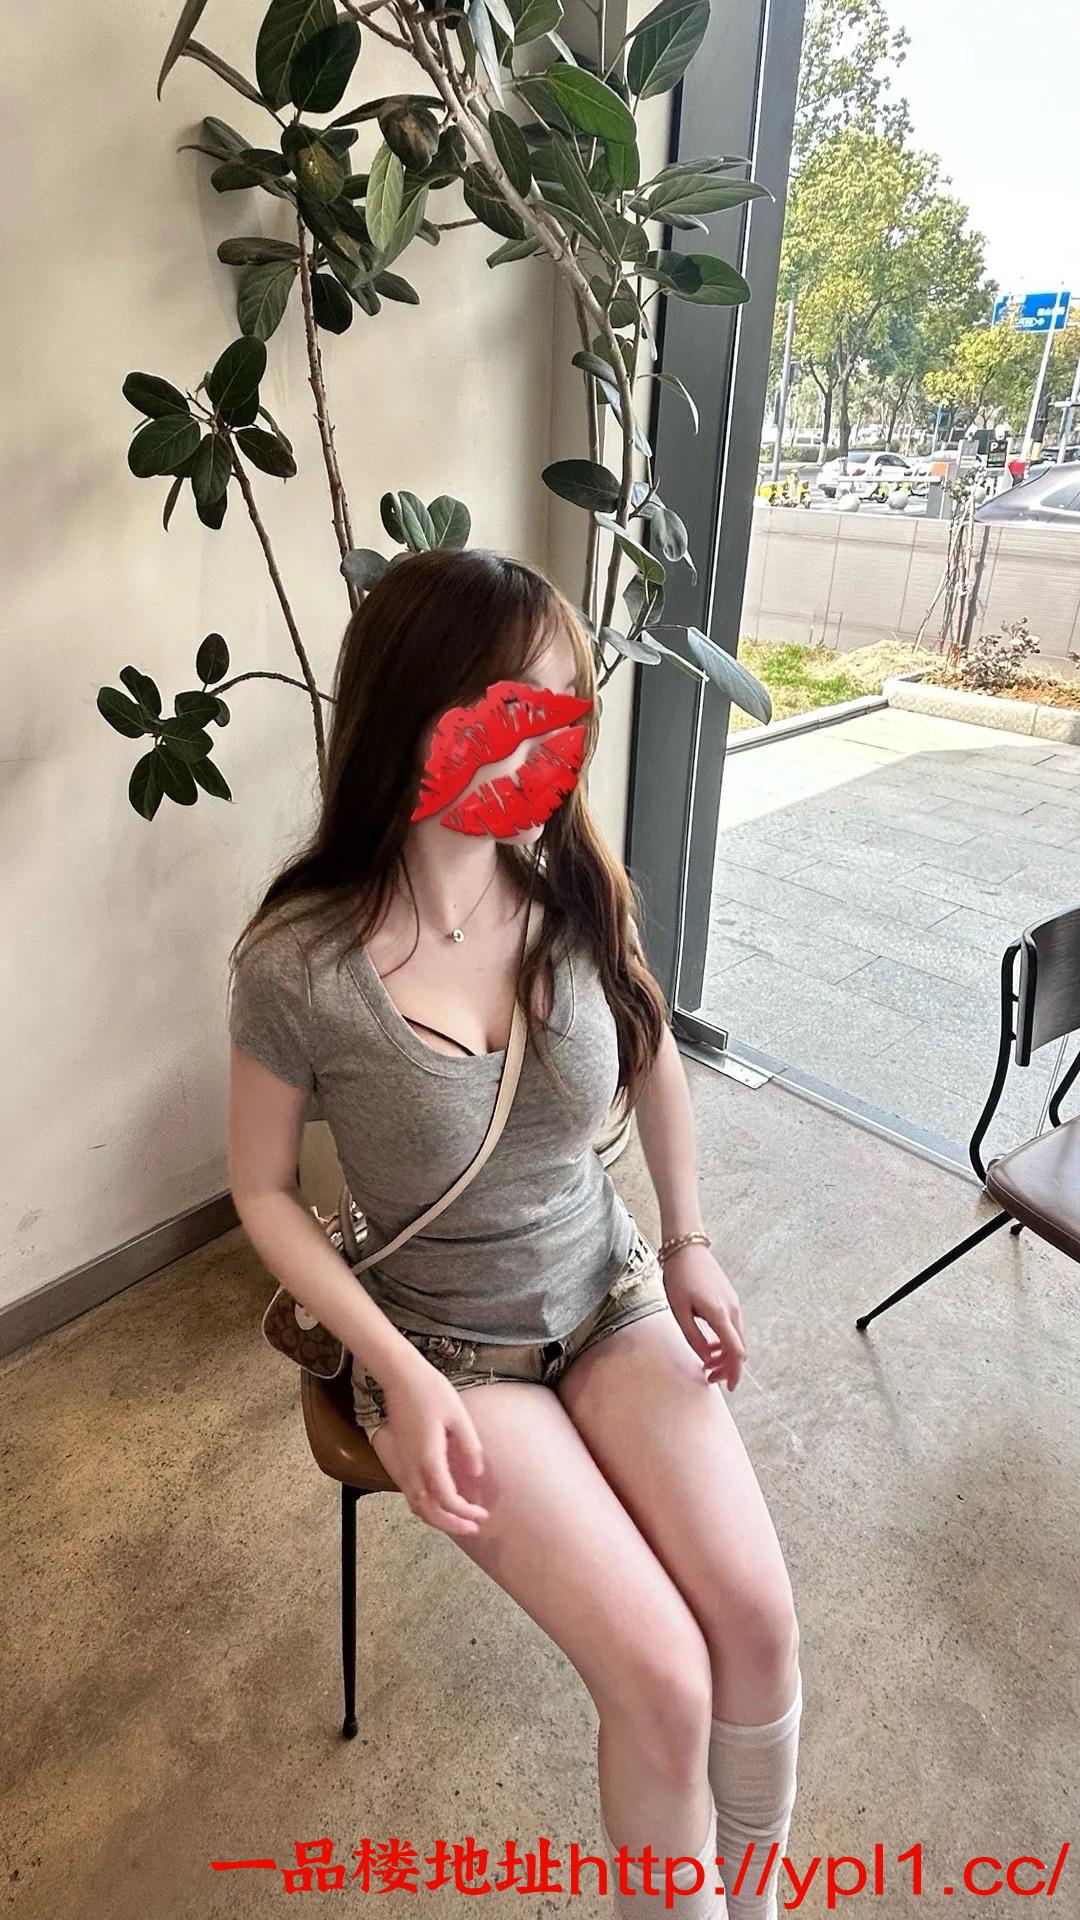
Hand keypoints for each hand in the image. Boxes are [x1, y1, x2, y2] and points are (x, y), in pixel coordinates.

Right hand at [380, 1349, 489, 1537]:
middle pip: (428, 1511)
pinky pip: (409, 1494)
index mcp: (428, 1459)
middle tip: (473, 1528)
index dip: (466, 1512)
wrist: (399, 1375)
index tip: (483, 1514)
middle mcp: (411, 1468)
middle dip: (451, 1524)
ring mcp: (401, 1465)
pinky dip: (424, 1507)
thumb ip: (469, 1448)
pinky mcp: (398, 1459)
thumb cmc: (431, 1391)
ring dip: (436, 1519)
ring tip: (458, 1521)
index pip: (447, 1499)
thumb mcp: (458, 1416)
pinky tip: (438, 1503)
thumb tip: (477, 1475)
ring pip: (416, 1505)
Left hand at [661, 1243, 745, 1391]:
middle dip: (728, 1367)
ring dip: (726, 1354)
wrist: (687, 1248)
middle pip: (740, 1348)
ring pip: (737, 1338)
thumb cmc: (679, 1277)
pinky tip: (710, 1345)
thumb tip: (706, 1358)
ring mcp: (734, 1304)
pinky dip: (726, 1341)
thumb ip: (693, 1337)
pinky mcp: (730, 1299)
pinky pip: (733, 1327)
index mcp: (720, 1314)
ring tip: (707, 1362)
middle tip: (709, 1376)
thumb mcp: (679, 1310)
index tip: (727, 1387)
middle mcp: (733, 1310)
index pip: (735, 1351)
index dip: (733, 1372)